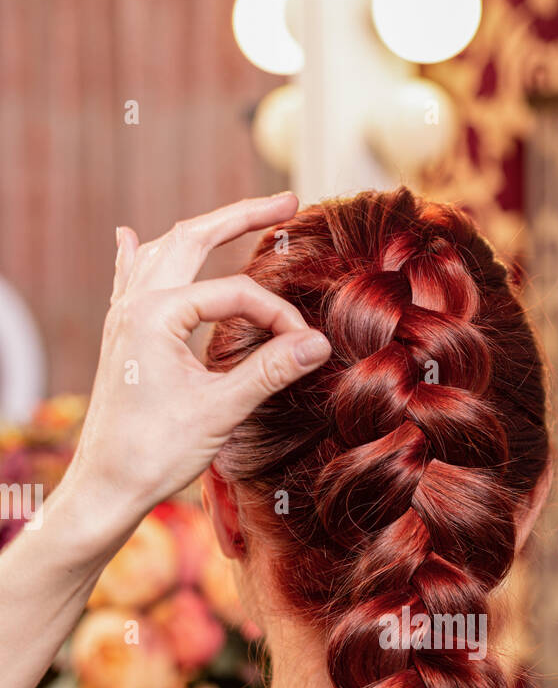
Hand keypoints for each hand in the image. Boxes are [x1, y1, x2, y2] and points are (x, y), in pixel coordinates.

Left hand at [60, 193, 330, 536]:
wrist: (108, 486)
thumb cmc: (156, 452)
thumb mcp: (221, 410)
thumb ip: (270, 370)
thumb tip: (320, 343)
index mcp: (156, 314)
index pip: (234, 294)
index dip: (276, 315)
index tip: (305, 345)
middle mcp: (134, 304)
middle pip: (192, 239)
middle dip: (240, 217)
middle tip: (286, 201)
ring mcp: (123, 318)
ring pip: (164, 252)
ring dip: (201, 232)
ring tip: (235, 217)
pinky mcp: (121, 337)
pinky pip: (130, 279)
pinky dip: (140, 255)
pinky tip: (129, 237)